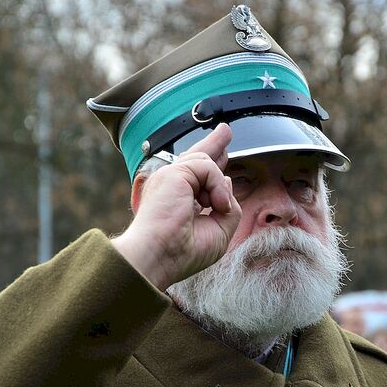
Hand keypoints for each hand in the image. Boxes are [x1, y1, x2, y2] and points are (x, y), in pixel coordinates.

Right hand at [111, 124, 240, 290]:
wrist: (159, 256)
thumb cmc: (182, 252)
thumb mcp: (219, 230)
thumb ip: (228, 205)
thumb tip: (227, 182)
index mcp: (181, 201)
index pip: (199, 176)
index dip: (213, 163)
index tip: (223, 150)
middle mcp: (174, 187)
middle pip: (197, 157)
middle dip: (214, 144)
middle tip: (225, 130)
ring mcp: (171, 177)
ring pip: (206, 163)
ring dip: (219, 187)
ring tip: (217, 206)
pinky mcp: (174, 172)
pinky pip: (208, 167)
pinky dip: (217, 186)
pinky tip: (215, 204)